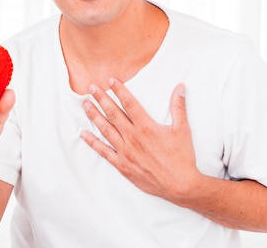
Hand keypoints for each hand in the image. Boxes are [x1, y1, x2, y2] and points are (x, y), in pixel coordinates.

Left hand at [80, 78, 200, 200]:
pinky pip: (104, 152)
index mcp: (146, 127)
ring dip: (94, 116)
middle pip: (113, 113)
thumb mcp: (182, 129)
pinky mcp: (122, 165)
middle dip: (101, 99)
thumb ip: (179, 107)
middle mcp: (133, 138)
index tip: (110, 80)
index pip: (129, 103)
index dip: (119, 90)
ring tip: (85, 105)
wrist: (179, 185)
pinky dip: (93, 143)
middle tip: (91, 88)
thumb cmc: (182, 158)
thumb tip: (180, 87)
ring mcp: (126, 152)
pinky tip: (84, 134)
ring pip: (106, 130)